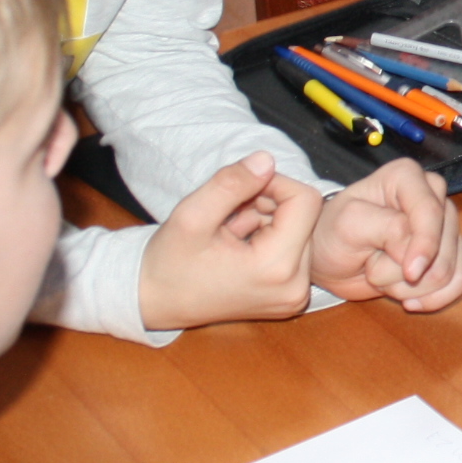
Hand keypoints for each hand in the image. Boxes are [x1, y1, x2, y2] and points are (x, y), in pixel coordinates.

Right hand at [136, 151, 324, 328]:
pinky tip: (236, 246)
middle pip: (305, 216)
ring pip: (299, 230)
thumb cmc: (170, 262)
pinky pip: (293, 249)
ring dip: (266, 219)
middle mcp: (295, 287)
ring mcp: (294, 295)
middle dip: (268, 204)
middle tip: (228, 213)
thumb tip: (267, 160)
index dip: (274, 183)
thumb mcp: (192, 215)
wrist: (156, 302)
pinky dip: (267, 237)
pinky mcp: (289, 296)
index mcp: (276, 268)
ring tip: (228, 232)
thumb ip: (231, 183)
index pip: (305, 201)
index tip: (239, 190)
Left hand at [311, 159, 461, 310]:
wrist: (330, 260)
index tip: (409, 273)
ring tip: (384, 281)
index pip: (431, 212)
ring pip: (451, 269)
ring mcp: (444, 226)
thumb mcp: (349, 224)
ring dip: (415, 288)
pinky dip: (435, 298)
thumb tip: (421, 255)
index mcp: (407, 176)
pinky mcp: (449, 254)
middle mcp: (432, 196)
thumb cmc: (334, 235)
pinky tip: (410, 301)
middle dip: (406, 272)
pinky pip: (461, 281)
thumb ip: (388, 229)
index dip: (425, 246)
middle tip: (373, 269)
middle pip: (444, 247)